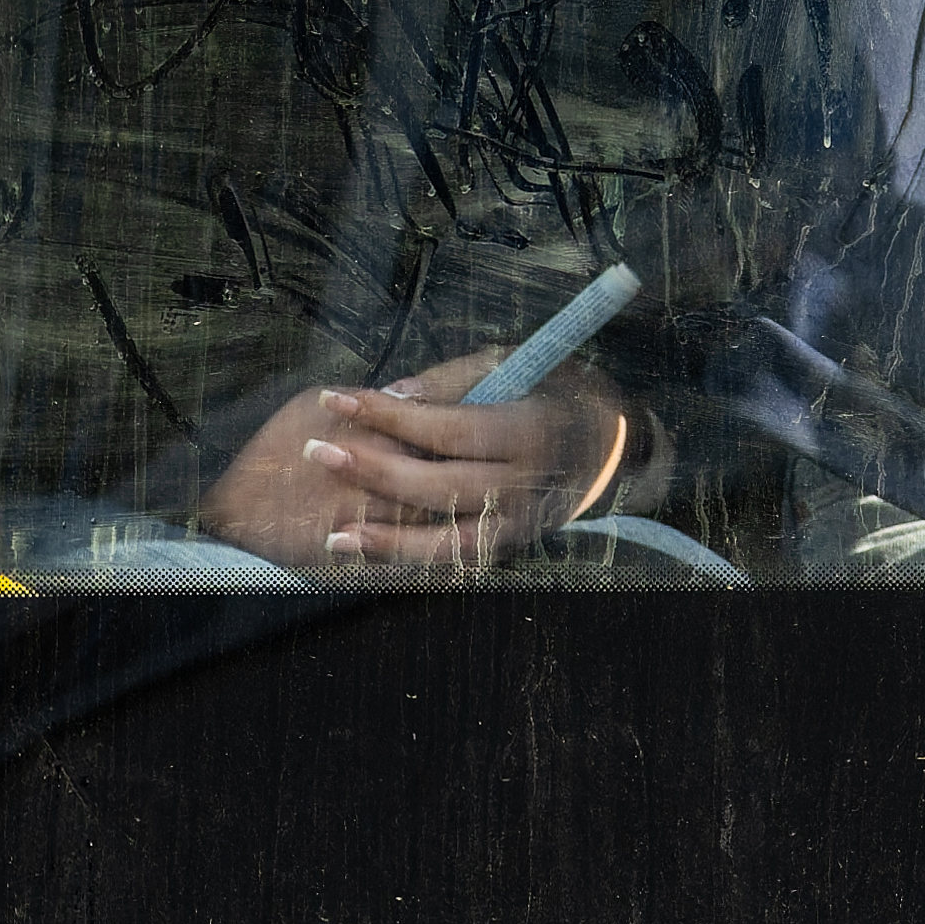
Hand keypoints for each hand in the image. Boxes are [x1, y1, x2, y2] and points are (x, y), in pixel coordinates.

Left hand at [196, 362, 631, 580]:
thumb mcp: (511, 364)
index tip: (336, 399)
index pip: (449, 428)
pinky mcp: (508, 546)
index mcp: (531, 430)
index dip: (389, 416)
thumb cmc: (547, 390)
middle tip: (317, 450)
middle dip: (373, 470)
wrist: (607, 444)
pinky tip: (363, 551)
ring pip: (446, 540)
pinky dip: (407, 559)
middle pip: (440, 485)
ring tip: (332, 532)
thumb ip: (450, 380)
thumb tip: (391, 395)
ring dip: (385, 538)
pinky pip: (452, 559)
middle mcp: (527, 485)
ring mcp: (518, 524)